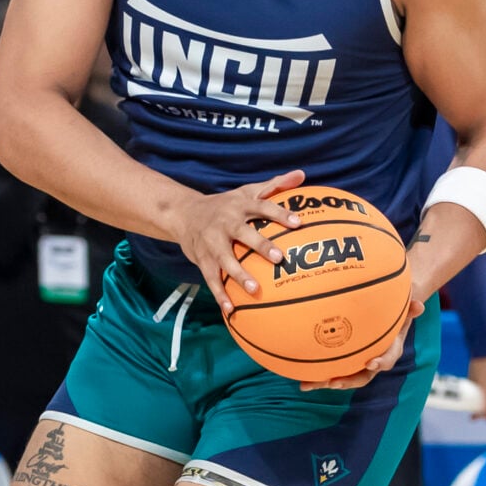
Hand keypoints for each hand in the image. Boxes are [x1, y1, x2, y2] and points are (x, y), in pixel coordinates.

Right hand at [179, 170, 305, 310]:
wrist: (184, 213)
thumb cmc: (225, 204)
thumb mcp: (247, 191)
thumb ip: (275, 184)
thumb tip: (302, 174)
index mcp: (239, 206)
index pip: (262, 206)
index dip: (280, 213)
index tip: (298, 222)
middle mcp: (225, 223)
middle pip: (244, 233)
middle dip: (261, 245)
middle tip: (279, 258)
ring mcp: (212, 242)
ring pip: (225, 260)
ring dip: (239, 275)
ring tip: (255, 290)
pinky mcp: (202, 259)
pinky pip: (211, 278)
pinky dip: (220, 294)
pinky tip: (231, 310)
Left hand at [303, 286, 425, 391]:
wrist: (386, 315)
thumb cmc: (395, 310)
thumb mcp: (404, 306)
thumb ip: (411, 307)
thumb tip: (419, 305)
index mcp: (388, 352)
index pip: (386, 361)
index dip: (380, 363)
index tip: (371, 363)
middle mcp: (370, 362)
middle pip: (359, 377)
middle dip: (345, 381)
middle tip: (333, 382)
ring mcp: (354, 364)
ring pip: (340, 376)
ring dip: (322, 382)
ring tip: (305, 385)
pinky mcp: (341, 361)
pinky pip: (327, 367)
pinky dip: (313, 372)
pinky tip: (294, 373)